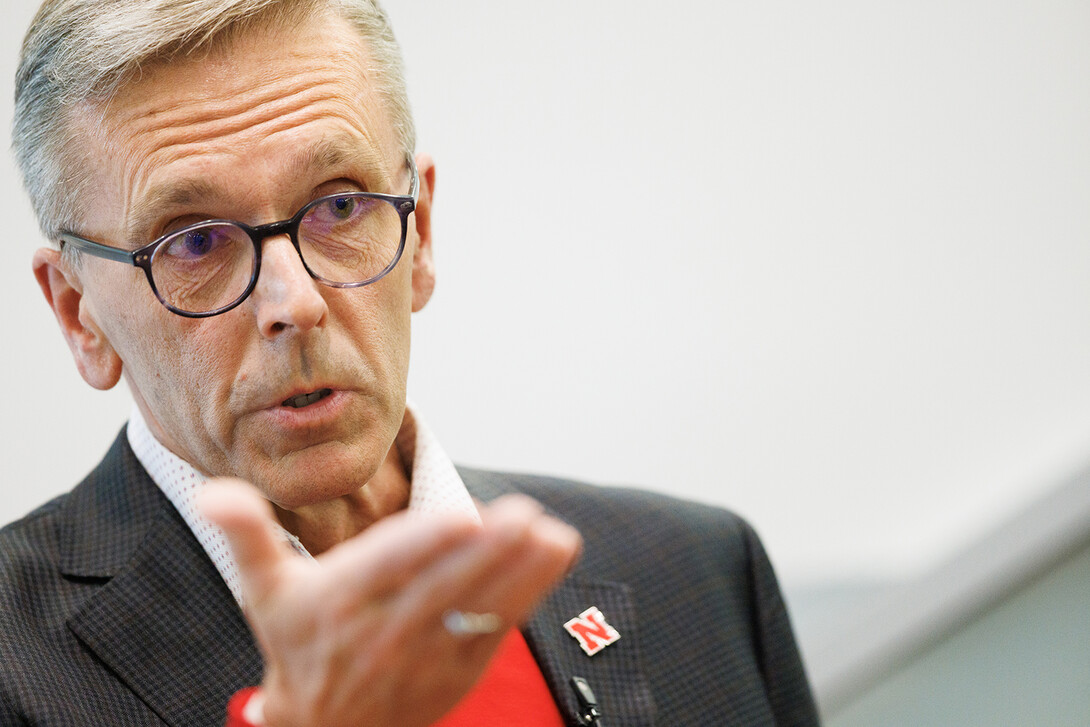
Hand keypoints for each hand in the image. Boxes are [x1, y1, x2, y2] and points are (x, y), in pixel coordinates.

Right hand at [199, 479, 581, 726]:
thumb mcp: (263, 592)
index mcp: (341, 601)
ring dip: (521, 571)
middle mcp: (386, 630)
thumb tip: (213, 489)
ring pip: (479, 608)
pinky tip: (555, 553)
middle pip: (444, 587)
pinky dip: (530, 593)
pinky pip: (498, 627)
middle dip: (488, 552)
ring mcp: (428, 654)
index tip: (464, 518)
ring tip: (553, 534)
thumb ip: (247, 536)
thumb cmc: (296, 645)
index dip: (426, 544)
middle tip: (524, 514)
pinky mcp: (460, 669)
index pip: (388, 567)